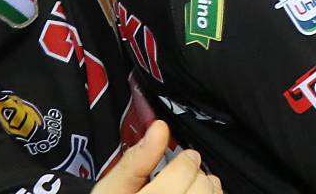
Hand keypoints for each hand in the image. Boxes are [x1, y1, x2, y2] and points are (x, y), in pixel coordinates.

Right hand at [93, 121, 221, 193]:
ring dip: (205, 191)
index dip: (182, 161)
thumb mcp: (110, 191)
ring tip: (186, 193)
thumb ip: (135, 161)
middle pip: (203, 184)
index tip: (177, 163)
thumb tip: (159, 128)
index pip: (184, 169)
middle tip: (178, 182)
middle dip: (194, 176)